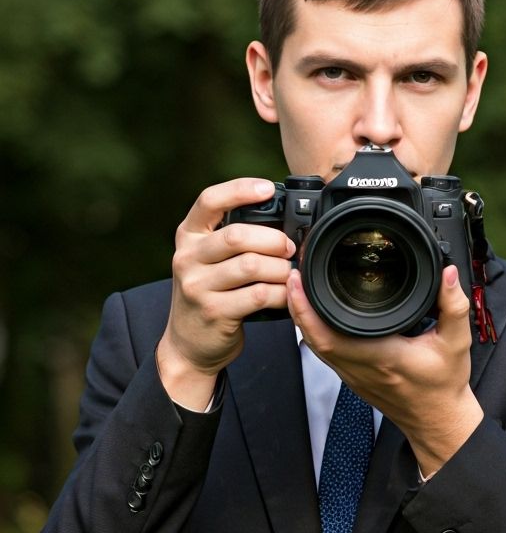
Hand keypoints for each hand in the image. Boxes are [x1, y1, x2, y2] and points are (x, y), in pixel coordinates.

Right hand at [156, 178, 295, 409]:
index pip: (209, 201)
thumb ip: (232, 239)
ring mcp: (197, 286)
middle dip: (273, 239)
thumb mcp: (208, 260)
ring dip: (280, 268)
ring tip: (290, 273)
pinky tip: (286, 293)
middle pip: (236, 236)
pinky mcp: (214, 311)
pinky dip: (281, 293)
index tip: (267, 188)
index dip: (240, 190)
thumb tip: (283, 223)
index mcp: (188, 236)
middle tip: (290, 248)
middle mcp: (187, 257)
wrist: (188, 344)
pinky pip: (258, 295)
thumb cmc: (208, 294)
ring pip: (251, 266)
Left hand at [288, 264, 483, 475]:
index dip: (309, 310)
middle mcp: (363, 368)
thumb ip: (454, 306)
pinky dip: (312, 332)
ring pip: (315, 347)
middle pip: (314, 339)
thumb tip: (449, 275)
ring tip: (297, 290)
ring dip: (302, 319)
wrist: (438, 419)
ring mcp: (354, 377)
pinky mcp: (353, 379)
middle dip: (298, 306)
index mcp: (384, 357)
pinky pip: (324, 354)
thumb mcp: (457, 342)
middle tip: (294, 276)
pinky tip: (312, 316)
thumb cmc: (444, 385)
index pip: (333, 335)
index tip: (302, 281)